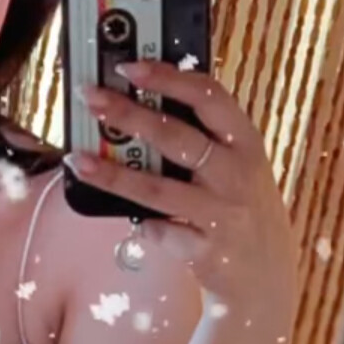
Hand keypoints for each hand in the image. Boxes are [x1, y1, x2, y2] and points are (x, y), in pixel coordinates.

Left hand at [68, 60, 298, 317]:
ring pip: (158, 189)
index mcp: (245, 142)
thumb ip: (203, 140)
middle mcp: (237, 174)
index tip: (129, 66)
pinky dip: (144, 225)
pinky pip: (162, 232)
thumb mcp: (237, 167)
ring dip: (112, 174)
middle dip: (129, 114)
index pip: (209, 95)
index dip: (168, 77)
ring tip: (76, 160)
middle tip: (91, 98)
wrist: (267, 277)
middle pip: (176, 136)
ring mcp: (223, 214)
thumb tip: (141, 106)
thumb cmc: (241, 210)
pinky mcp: (207, 250)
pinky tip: (134, 221)